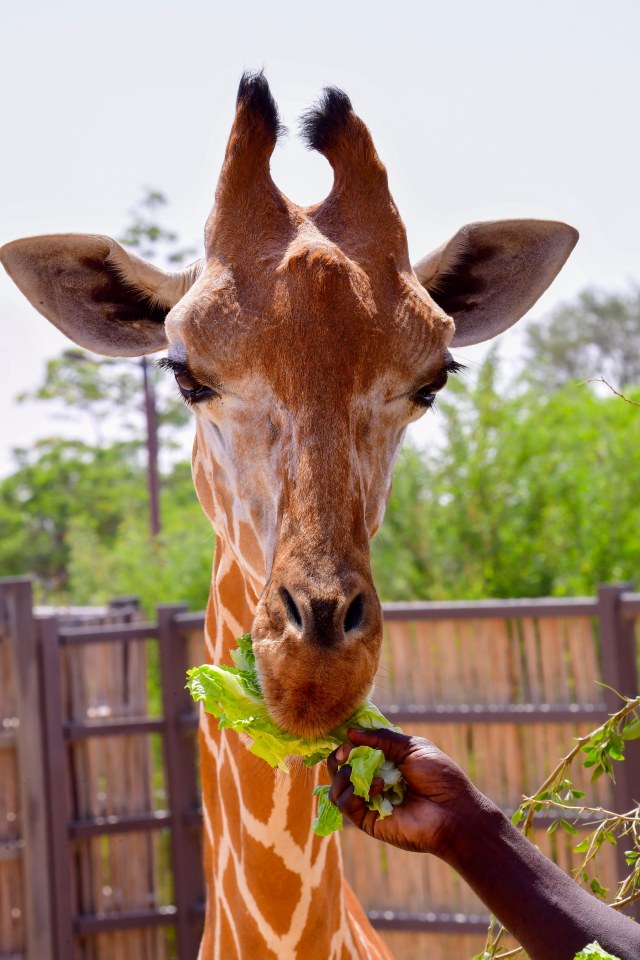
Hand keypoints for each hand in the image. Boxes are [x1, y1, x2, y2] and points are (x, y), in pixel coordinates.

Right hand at [327, 728, 487, 856]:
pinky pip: (344, 805)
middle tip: (345, 751)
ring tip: (359, 771)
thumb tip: (350, 732)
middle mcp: (373, 782)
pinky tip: (376, 787)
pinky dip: (351, 792)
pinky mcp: (368, 821)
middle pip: (340, 769)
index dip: (347, 744)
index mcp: (385, 764)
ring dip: (342, 775)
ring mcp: (369, 803)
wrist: (454, 811)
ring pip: (336, 788)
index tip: (347, 736)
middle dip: (337, 757)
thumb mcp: (411, 748)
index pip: (354, 753)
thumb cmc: (439, 777)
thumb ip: (382, 739)